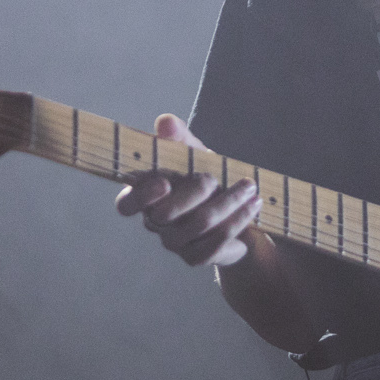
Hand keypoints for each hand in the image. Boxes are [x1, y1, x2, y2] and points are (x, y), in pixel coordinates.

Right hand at [114, 113, 262, 268]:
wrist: (238, 213)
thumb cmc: (208, 180)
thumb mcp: (196, 156)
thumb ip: (180, 140)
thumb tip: (165, 122)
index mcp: (147, 197)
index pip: (126, 204)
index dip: (141, 196)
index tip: (164, 182)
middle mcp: (156, 222)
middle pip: (164, 215)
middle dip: (194, 192)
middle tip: (214, 178)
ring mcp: (175, 242)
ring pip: (198, 224)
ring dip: (228, 202)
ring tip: (249, 186)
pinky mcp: (196, 257)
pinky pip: (216, 242)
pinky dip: (239, 219)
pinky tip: (253, 204)